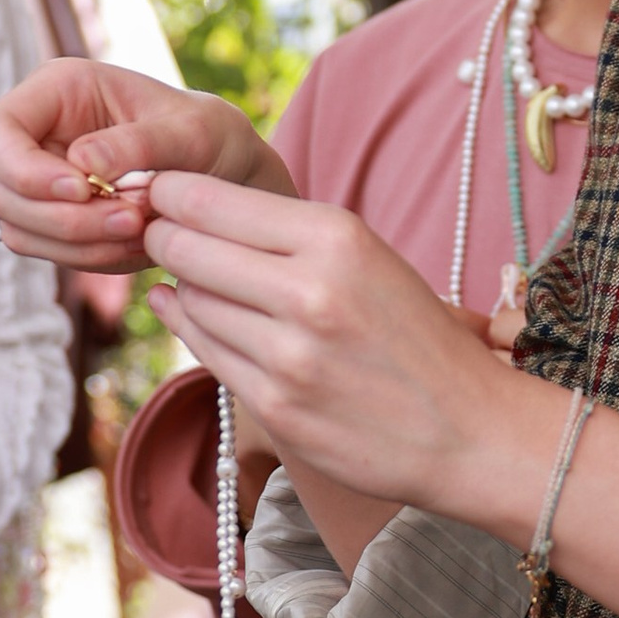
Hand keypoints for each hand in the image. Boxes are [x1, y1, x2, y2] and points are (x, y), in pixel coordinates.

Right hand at [0, 58, 292, 268]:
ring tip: (142, 230)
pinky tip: (136, 243)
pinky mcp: (51, 218)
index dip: (22, 170)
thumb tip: (82, 163)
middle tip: (132, 220)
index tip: (83, 190)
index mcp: (56, 90)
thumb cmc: (208, 134)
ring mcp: (36, 179)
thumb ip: (138, 142)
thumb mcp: (191, 130)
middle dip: (62, 218)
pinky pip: (48, 251)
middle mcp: (35, 134)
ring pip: (16, 229)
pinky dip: (90, 256)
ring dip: (78, 242)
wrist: (225, 171)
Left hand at [143, 175, 524, 521]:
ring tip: (191, 274)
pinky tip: (187, 311)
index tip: (154, 188)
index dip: (169, 192)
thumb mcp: (369, 259)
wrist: (467, 428)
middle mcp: (310, 292)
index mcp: (338, 239)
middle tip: (151, 229)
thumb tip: (193, 211)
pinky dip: (190, 326)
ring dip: (182, 286)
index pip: (214, 202)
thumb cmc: (415, 335)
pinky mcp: (276, 407)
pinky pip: (207, 353)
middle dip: (160, 235)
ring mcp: (289, 355)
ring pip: (193, 302)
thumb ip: (288, 236)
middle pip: (189, 249)